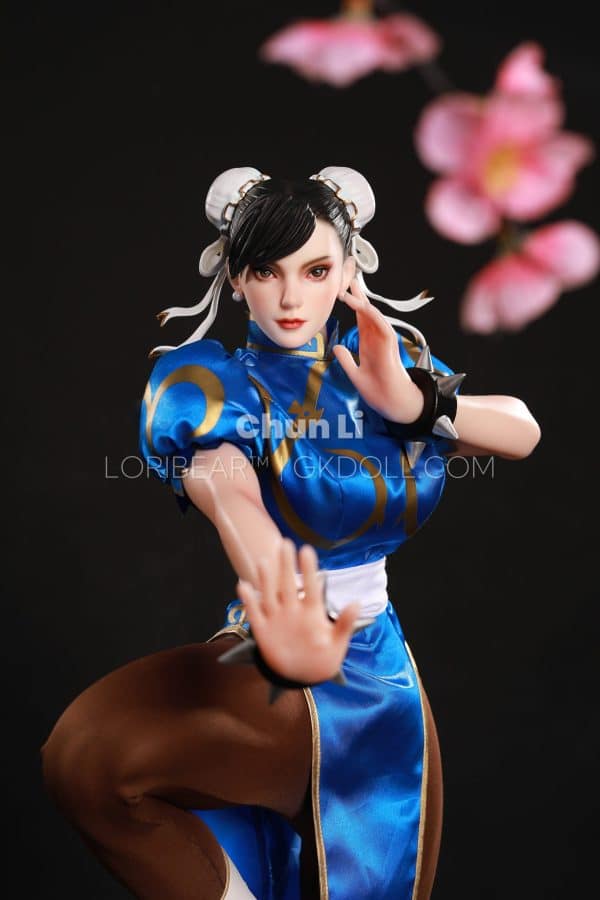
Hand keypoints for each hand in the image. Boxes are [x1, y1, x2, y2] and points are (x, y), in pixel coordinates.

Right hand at [236, 538, 359, 683]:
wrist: (303, 675)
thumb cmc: (323, 657)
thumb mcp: (337, 643)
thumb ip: (345, 624)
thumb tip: (357, 603)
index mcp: (312, 611)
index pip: (310, 586)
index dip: (308, 569)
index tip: (306, 550)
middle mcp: (292, 610)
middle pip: (287, 583)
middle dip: (286, 565)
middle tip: (285, 544)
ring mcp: (277, 618)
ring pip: (269, 594)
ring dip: (266, 579)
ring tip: (263, 561)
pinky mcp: (263, 630)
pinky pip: (254, 612)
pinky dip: (249, 600)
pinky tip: (243, 585)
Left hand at [333, 278, 423, 423]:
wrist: (391, 402)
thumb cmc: (378, 390)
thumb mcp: (355, 373)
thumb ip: (346, 360)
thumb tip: (337, 347)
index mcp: (368, 343)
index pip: (360, 319)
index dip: (352, 304)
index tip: (343, 290)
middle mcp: (376, 339)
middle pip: (366, 312)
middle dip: (358, 295)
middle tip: (348, 277)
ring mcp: (383, 341)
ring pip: (373, 316)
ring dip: (362, 302)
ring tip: (351, 288)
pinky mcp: (389, 346)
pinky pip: (382, 326)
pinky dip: (373, 316)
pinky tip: (364, 307)